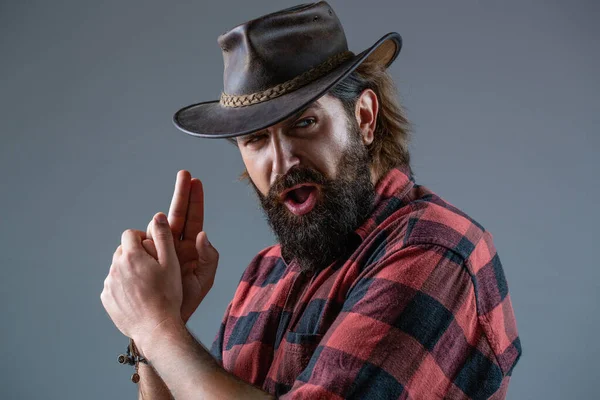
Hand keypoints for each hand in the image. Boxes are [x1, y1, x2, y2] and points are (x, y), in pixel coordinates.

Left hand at [101, 214, 183, 351]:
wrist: (156, 328)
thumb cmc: (167, 295)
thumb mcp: (171, 263)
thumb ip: (163, 237)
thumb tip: (158, 216)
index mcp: (131, 256)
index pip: (130, 234)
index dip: (143, 239)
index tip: (154, 251)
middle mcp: (115, 267)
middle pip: (123, 251)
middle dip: (136, 255)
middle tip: (153, 269)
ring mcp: (109, 284)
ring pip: (118, 268)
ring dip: (129, 271)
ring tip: (147, 285)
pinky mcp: (106, 299)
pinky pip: (113, 285)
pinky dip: (123, 287)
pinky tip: (138, 297)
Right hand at [145, 170, 218, 323]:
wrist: (165, 319)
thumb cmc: (188, 300)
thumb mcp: (204, 279)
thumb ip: (209, 257)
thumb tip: (202, 235)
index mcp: (190, 247)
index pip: (193, 218)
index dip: (194, 199)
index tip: (195, 180)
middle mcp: (173, 244)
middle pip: (176, 213)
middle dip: (181, 193)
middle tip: (184, 173)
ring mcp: (157, 249)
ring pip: (155, 228)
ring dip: (157, 227)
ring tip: (160, 237)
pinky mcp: (142, 258)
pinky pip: (140, 244)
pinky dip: (141, 240)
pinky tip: (140, 241)